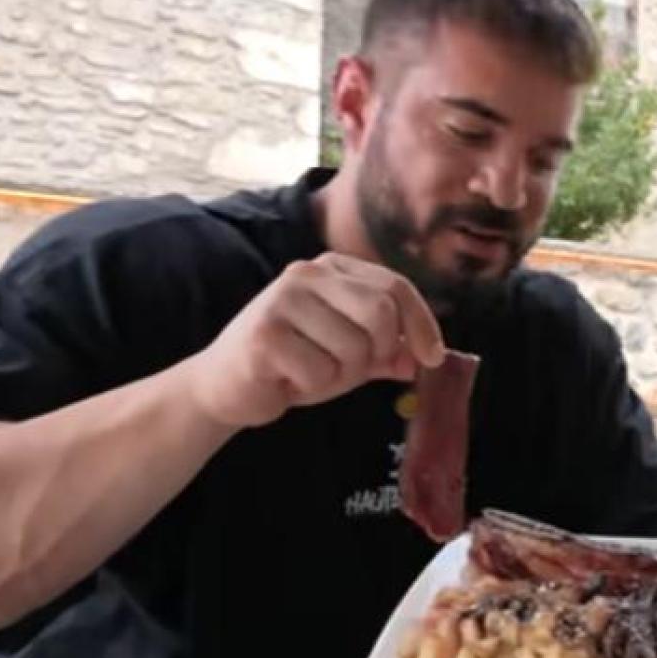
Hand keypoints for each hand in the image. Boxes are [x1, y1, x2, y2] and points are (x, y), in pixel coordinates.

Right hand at [187, 253, 445, 428]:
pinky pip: (321, 372)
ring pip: (354, 348)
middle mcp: (307, 274)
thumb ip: (385, 351)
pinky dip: (313, 388)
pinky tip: (287, 380)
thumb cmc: (292, 365)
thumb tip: (424, 356)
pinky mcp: (264, 334)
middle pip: (381, 313)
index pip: (395, 286)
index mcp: (332, 269)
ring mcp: (282, 300)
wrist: (223, 387)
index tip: (433, 357)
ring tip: (311, 373)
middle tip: (350, 369)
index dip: (421, 323)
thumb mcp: (348, 355)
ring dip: (342, 376)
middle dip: (376, 353)